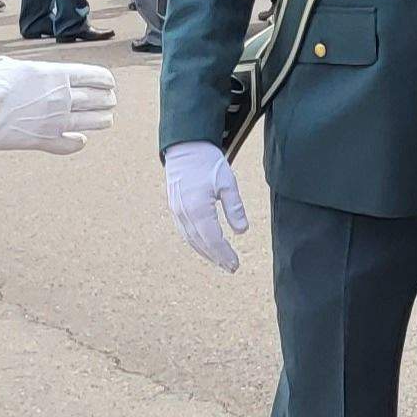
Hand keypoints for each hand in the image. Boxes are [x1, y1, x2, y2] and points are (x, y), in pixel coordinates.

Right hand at [0, 56, 119, 156]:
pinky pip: (71, 144)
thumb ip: (28, 71)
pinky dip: (78, 142)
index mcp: (55, 74)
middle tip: (109, 100)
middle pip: (99, 99)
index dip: (106, 81)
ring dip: (102, 119)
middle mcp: (61, 97)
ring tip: (106, 118)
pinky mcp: (44, 141)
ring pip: (92, 122)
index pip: (95, 77)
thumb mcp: (10, 64)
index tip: (109, 84)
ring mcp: (56, 121)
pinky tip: (81, 140)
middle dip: (107, 99)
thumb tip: (27, 73)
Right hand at [163, 142, 249, 272]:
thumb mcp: (228, 182)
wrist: (186, 148)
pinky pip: (185, 232)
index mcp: (198, 208)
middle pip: (201, 243)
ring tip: (220, 262)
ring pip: (191, 240)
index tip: (235, 264)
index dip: (224, 254)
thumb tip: (242, 231)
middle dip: (216, 258)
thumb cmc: (208, 163)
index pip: (213, 239)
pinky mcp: (174, 209)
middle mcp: (184, 213)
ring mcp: (176, 212)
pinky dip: (196, 243)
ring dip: (206, 253)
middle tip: (231, 268)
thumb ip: (234, 207)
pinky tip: (205, 247)